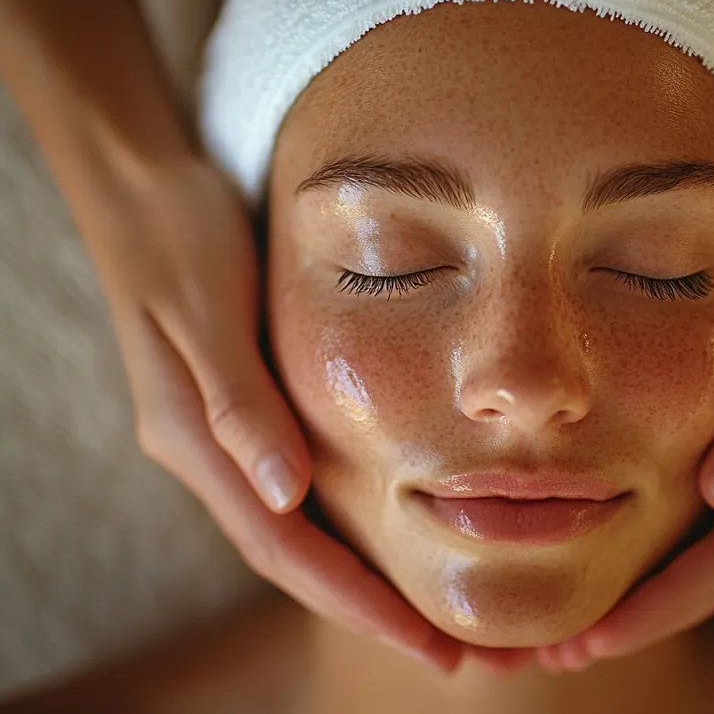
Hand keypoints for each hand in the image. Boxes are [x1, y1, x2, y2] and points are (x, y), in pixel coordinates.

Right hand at [81, 156, 462, 671]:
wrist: (141, 183)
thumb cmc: (178, 234)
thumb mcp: (208, 309)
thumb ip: (240, 402)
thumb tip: (282, 493)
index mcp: (195, 438)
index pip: (283, 546)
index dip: (354, 600)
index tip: (422, 644)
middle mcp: (206, 450)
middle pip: (292, 555)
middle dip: (367, 608)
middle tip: (448, 653)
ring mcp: (219, 433)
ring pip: (293, 528)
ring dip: (357, 575)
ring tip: (427, 611)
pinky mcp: (237, 405)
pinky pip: (292, 485)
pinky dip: (339, 520)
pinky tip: (383, 527)